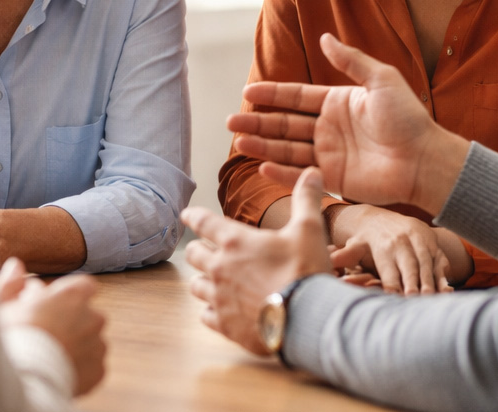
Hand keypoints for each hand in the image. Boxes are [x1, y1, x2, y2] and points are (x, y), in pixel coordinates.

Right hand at [0, 266, 106, 395]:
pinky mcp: (98, 370)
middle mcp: (91, 317)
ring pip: (90, 340)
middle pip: (86, 314)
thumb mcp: (0, 306)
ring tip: (49, 356)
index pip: (83, 285)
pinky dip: (79, 367)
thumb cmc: (9, 339)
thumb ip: (11, 284)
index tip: (49, 305)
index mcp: (72, 295)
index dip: (66, 295)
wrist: (24, 380)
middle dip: (70, 321)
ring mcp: (97, 345)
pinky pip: (91, 365)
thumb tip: (15, 266)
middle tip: (44, 333)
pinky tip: (58, 370)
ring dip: (75, 344)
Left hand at [181, 168, 335, 354]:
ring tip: (210, 280)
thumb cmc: (305, 270)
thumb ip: (305, 200)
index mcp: (235, 241)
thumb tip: (311, 172)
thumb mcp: (309, 230)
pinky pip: (205, 315)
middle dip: (196, 249)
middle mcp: (220, 267)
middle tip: (201, 249)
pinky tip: (219, 310)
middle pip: (193, 254)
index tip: (185, 214)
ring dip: (202, 280)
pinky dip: (210, 310)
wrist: (306, 318)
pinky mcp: (225, 324)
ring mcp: (220, 297)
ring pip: (196, 285)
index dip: (193, 216)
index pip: (204, 222)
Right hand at [231, 33, 471, 213]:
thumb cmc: (408, 117)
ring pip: (288, 148)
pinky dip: (282, 173)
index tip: (248, 92)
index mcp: (337, 102)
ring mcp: (330, 154)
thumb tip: (324, 37)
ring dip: (263, 145)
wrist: (424, 158)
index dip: (272, 95)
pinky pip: (302, 174)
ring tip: (239, 141)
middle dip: (258, 121)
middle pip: (285, 124)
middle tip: (230, 120)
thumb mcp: (380, 79)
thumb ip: (350, 60)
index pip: (296, 97)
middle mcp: (329, 128)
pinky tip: (262, 167)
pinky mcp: (334, 179)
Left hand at [326, 205, 453, 294]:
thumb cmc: (366, 239)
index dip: (391, 283)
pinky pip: (441, 261)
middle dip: (414, 283)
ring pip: (427, 264)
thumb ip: (343, 255)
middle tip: (416, 300)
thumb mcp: (354, 245)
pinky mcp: (433, 244)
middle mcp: (403, 242)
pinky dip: (444, 276)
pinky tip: (446, 292)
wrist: (386, 218)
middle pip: (410, 266)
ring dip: (430, 283)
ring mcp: (420, 242)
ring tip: (432, 300)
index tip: (394, 297)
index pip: (388, 268)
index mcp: (383, 246)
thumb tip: (327, 261)